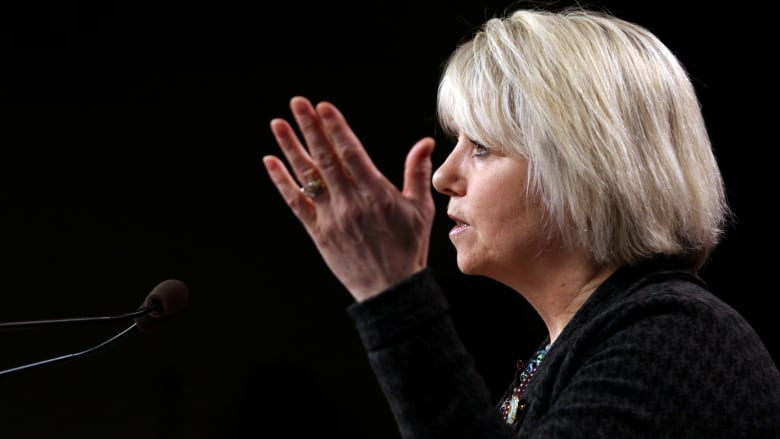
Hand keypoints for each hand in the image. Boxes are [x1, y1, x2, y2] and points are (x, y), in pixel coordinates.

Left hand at [262, 96, 435, 301]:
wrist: (390, 288)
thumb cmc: (409, 247)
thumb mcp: (420, 209)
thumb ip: (417, 172)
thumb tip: (425, 142)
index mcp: (376, 194)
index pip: (351, 153)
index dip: (336, 128)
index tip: (323, 107)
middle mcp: (350, 202)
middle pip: (326, 158)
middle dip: (310, 127)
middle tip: (298, 102)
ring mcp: (331, 217)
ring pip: (307, 176)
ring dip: (291, 148)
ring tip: (278, 123)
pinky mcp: (318, 231)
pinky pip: (295, 203)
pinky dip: (282, 181)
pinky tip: (270, 161)